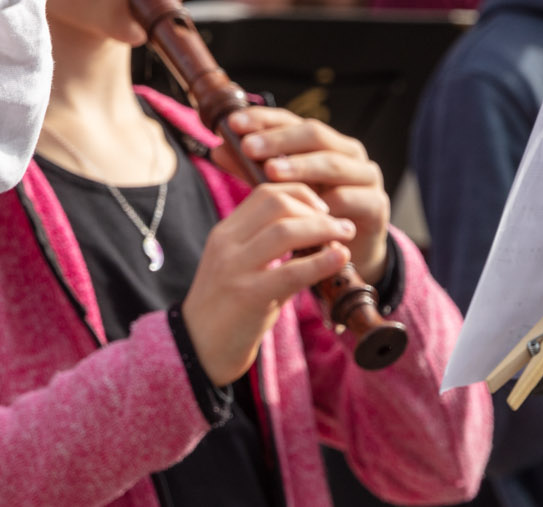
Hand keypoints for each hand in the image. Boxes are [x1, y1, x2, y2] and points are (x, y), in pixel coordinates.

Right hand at [180, 182, 355, 384]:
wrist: (198, 348)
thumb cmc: (226, 310)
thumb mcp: (239, 267)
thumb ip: (267, 247)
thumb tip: (314, 233)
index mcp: (224, 233)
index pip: (264, 193)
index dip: (300, 194)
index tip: (323, 209)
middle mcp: (227, 244)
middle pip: (276, 205)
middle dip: (316, 210)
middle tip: (341, 225)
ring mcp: (235, 269)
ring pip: (285, 231)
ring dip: (323, 229)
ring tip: (345, 237)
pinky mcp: (248, 296)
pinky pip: (291, 272)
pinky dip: (321, 261)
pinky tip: (341, 258)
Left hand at [220, 107, 389, 281]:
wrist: (349, 253)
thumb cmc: (310, 215)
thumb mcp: (279, 189)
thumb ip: (252, 168)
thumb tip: (217, 149)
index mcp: (322, 141)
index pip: (290, 120)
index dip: (262, 119)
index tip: (233, 123)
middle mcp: (347, 152)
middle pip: (314, 134)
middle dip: (279, 140)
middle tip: (249, 147)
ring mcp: (366, 176)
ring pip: (333, 163)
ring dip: (300, 166)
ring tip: (271, 172)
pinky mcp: (376, 205)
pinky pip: (352, 199)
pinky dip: (328, 202)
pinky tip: (307, 208)